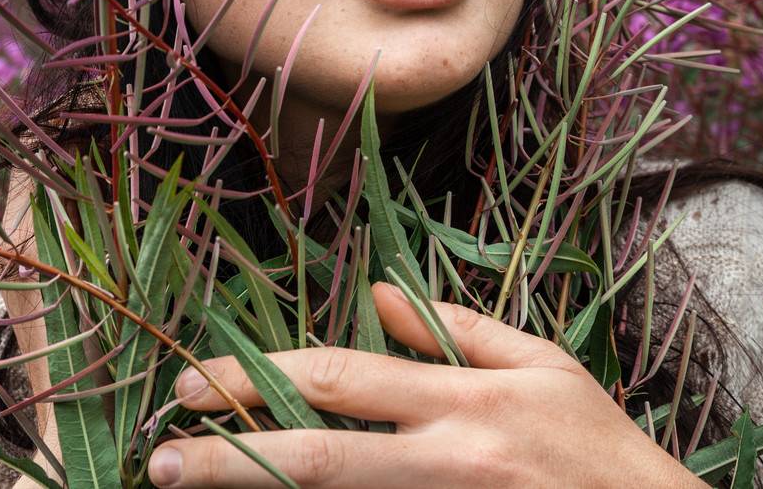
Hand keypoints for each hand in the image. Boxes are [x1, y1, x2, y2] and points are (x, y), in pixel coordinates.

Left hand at [146, 281, 703, 487]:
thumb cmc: (600, 444)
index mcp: (468, 397)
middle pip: (322, 455)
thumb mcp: (544, 364)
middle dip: (231, 456)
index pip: (344, 378)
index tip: (194, 385)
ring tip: (192, 485)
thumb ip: (457, 329)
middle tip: (162, 459)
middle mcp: (451, 453)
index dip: (261, 377)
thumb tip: (374, 292)